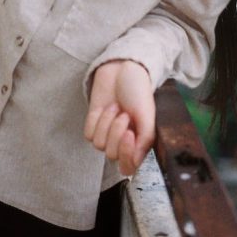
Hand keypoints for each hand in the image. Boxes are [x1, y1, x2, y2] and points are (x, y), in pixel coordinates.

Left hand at [84, 60, 155, 176]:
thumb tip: (136, 162)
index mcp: (138, 143)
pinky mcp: (92, 125)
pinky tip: (106, 107)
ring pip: (99, 145)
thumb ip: (146, 140)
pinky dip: (97, 119)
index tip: (129, 134)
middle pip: (112, 155)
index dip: (126, 155)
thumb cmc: (138, 90)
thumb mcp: (148, 114)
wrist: (122, 69)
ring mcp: (106, 134)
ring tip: (117, 107)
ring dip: (108, 122)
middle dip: (117, 131)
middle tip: (125, 113)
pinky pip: (89, 134)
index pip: (128, 167)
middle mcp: (121, 142)